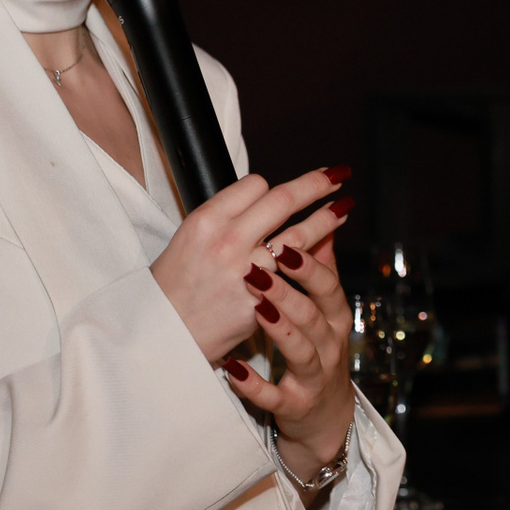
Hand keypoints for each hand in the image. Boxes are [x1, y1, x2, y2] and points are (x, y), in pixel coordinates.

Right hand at [152, 168, 348, 362]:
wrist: (165, 334)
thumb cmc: (175, 285)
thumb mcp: (189, 239)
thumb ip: (226, 219)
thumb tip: (261, 200)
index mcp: (206, 220)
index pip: (255, 185)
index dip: (272, 187)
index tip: (285, 190)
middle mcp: (227, 241)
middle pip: (283, 200)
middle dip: (316, 184)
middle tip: (337, 175)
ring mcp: (246, 272)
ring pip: (299, 235)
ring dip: (327, 218)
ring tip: (344, 207)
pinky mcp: (260, 301)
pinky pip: (294, 275)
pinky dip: (313, 261)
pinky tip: (326, 253)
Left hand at [222, 182, 359, 488]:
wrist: (325, 417)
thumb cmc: (317, 352)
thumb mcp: (325, 312)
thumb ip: (323, 271)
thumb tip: (324, 223)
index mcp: (334, 317)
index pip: (327, 285)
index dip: (309, 263)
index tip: (285, 240)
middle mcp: (329, 345)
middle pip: (315, 314)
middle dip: (290, 290)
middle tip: (258, 268)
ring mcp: (314, 377)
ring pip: (301, 351)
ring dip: (278, 328)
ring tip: (254, 307)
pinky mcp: (295, 405)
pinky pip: (274, 397)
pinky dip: (255, 384)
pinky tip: (232, 369)